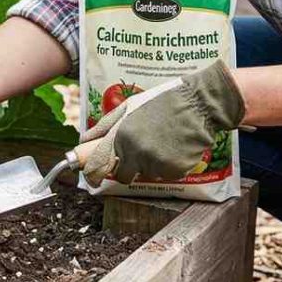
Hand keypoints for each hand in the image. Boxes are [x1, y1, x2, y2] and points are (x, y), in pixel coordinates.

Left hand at [81, 60, 245, 185]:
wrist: (197, 104)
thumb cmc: (161, 102)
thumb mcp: (127, 107)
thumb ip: (104, 126)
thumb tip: (84, 141)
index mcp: (120, 136)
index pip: (99, 165)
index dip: (93, 175)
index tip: (92, 179)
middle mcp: (136, 152)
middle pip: (124, 176)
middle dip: (127, 170)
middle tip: (138, 155)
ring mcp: (156, 163)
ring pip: (147, 174)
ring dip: (151, 163)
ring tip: (162, 141)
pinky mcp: (175, 170)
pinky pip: (167, 174)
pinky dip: (169, 165)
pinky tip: (175, 147)